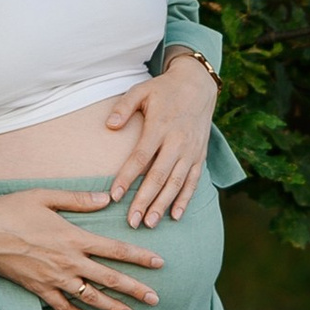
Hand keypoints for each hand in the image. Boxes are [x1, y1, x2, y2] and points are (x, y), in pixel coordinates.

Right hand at [0, 186, 160, 309]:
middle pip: (109, 278)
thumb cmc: (11, 209)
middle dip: (134, 289)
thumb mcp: (46, 196)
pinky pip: (62, 306)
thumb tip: (107, 198)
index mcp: (73, 237)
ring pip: (90, 297)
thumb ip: (78, 200)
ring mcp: (53, 278)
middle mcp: (68, 261)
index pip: (115, 249)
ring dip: (112, 307)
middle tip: (155, 300)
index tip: (159, 264)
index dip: (139, 257)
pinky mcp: (37, 289)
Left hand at [103, 50, 215, 228]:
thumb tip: (109, 126)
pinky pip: (193, 181)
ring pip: (177, 182)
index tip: (114, 195)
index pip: (141, 156)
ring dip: (163, 204)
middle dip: (145, 200)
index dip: (127, 177)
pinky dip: (185, 199)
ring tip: (150, 223)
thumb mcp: (141, 90)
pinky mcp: (200, 155)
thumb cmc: (164, 90)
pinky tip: (175, 215)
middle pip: (159, 176)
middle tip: (132, 221)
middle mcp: (177, 141)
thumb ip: (124, 107)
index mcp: (160, 126)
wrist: (198, 85)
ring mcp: (191, 150)